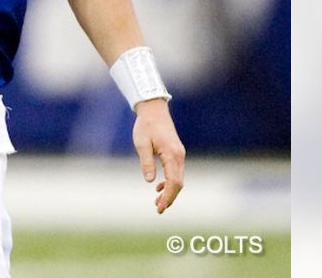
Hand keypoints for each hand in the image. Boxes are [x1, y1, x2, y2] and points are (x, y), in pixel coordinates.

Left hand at [133, 98, 185, 213]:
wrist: (153, 110)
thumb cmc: (145, 126)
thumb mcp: (141, 144)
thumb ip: (146, 162)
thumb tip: (149, 181)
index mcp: (172, 155)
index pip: (173, 182)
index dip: (168, 196)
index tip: (160, 208)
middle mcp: (179, 156)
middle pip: (178, 183)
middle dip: (170, 198)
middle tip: (159, 210)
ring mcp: (179, 154)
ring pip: (178, 178)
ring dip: (169, 191)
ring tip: (157, 203)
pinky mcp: (176, 153)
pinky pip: (176, 172)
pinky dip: (169, 182)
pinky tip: (158, 187)